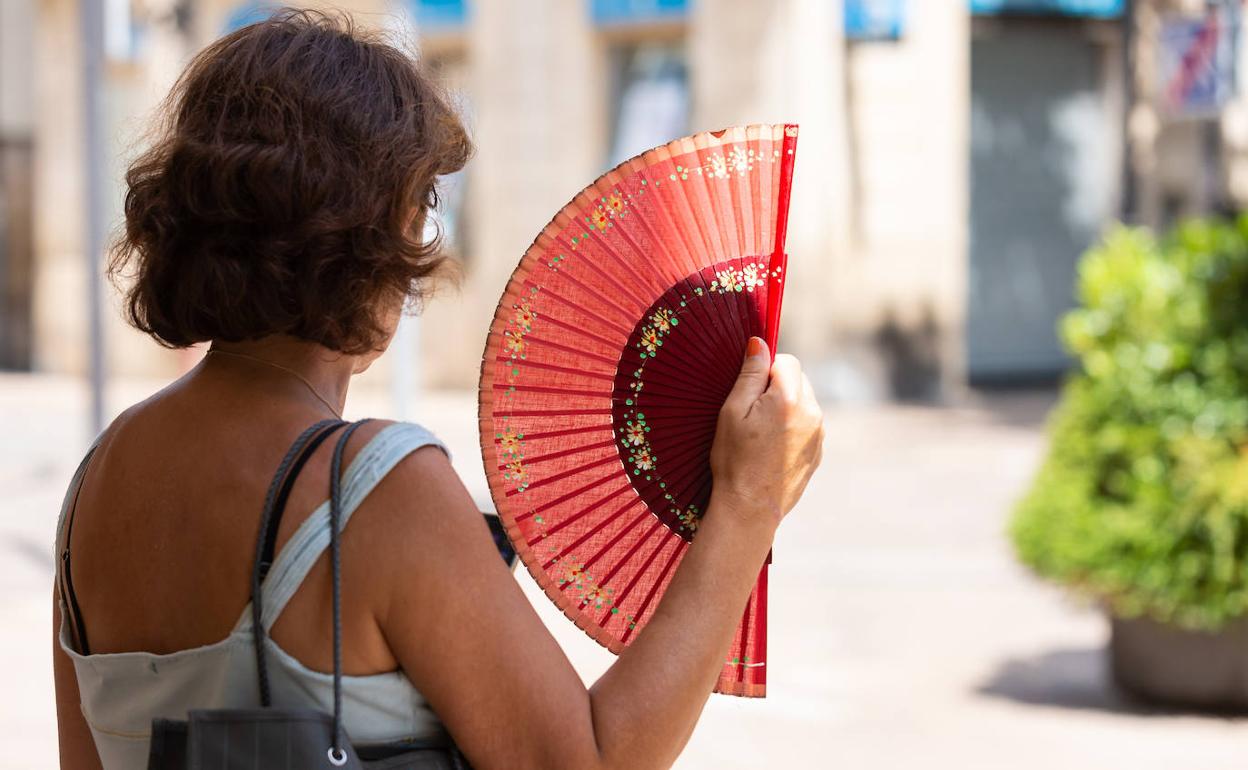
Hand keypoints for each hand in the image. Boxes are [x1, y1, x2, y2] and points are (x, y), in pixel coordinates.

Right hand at [709, 337, 823, 531]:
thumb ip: (750, 373)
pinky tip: (771, 449)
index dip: (766, 370)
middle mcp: (812, 413)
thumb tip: (760, 342)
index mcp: (790, 398)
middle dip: (777, 388)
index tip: (749, 392)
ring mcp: (819, 434)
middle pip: (798, 380)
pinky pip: (807, 426)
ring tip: (761, 436)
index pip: (787, 361)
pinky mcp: (818, 452)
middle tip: (752, 415)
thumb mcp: (732, 411)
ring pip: (803, 403)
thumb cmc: (735, 459)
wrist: (751, 508)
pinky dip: (791, 429)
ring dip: (785, 409)